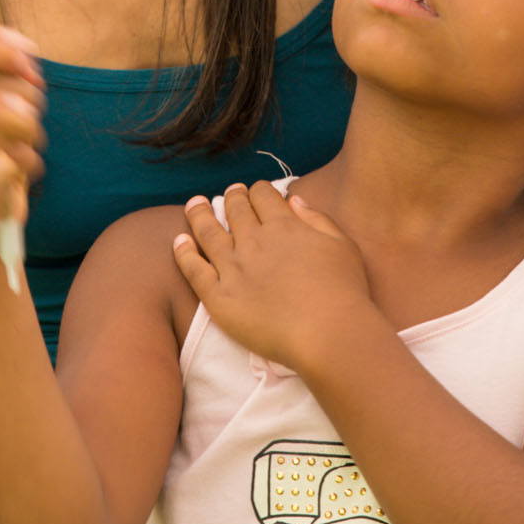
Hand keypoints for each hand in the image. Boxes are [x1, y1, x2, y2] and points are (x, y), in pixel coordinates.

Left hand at [173, 181, 374, 368]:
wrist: (327, 333)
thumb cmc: (343, 292)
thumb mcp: (341, 245)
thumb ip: (316, 218)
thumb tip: (292, 199)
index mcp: (283, 226)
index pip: (263, 196)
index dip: (259, 190)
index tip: (256, 192)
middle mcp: (254, 241)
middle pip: (235, 209)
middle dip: (232, 197)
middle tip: (229, 194)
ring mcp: (233, 268)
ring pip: (208, 232)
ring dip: (199, 214)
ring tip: (194, 205)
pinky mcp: (219, 297)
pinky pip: (194, 269)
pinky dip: (184, 252)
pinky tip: (179, 241)